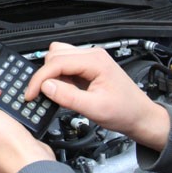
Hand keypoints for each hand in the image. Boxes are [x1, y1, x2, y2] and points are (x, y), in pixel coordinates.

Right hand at [25, 42, 170, 150]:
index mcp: (95, 61)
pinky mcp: (88, 67)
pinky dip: (59, 77)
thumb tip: (46, 86)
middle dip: (44, 76)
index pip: (57, 62)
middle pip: (54, 55)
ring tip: (57, 93)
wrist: (141, 117)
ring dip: (52, 74)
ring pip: (58, 57)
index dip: (40, 79)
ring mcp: (90, 60)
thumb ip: (68, 97)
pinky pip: (65, 65)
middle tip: (41, 95)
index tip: (30, 94)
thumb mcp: (94, 109)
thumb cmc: (126, 112)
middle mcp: (92, 55)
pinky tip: (65, 90)